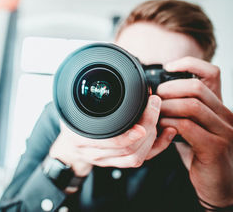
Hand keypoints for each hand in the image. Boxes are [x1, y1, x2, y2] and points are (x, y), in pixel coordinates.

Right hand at [49, 95, 175, 177]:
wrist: (68, 148)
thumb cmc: (71, 124)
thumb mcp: (70, 108)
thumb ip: (83, 96)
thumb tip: (102, 72)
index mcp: (83, 139)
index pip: (112, 141)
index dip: (129, 135)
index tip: (143, 118)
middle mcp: (96, 153)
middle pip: (129, 149)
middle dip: (148, 126)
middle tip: (155, 105)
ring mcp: (109, 160)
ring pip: (137, 157)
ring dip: (153, 138)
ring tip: (159, 117)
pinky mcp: (120, 162)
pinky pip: (142, 159)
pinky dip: (158, 147)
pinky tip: (166, 133)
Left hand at [158, 56, 232, 206]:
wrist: (219, 184)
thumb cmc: (201, 153)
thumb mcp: (192, 126)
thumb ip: (181, 111)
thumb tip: (155, 96)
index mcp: (219, 106)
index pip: (211, 73)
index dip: (189, 63)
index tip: (167, 67)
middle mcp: (225, 115)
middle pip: (197, 87)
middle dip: (169, 88)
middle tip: (154, 97)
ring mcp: (224, 131)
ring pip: (192, 105)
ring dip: (167, 107)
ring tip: (155, 114)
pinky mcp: (215, 147)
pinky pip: (188, 127)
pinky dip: (170, 124)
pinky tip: (162, 128)